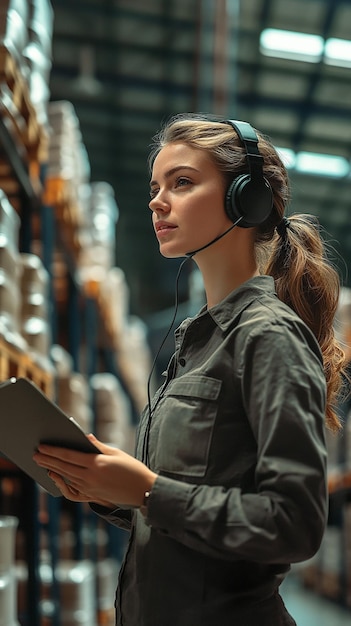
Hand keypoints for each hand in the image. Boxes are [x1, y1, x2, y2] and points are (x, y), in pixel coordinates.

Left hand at [33, 434, 156, 507]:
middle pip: (64, 467)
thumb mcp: (117, 453)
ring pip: (66, 477)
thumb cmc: (133, 469)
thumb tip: (86, 437)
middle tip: (35, 454)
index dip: (54, 450)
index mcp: (97, 463)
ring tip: (42, 463)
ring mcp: (90, 488)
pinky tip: (57, 475)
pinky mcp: (92, 495)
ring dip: (53, 469)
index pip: (69, 455)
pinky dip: (63, 480)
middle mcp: (91, 477)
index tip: (42, 446)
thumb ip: (99, 446)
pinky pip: (73, 486)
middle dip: (48, 460)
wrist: (142, 491)